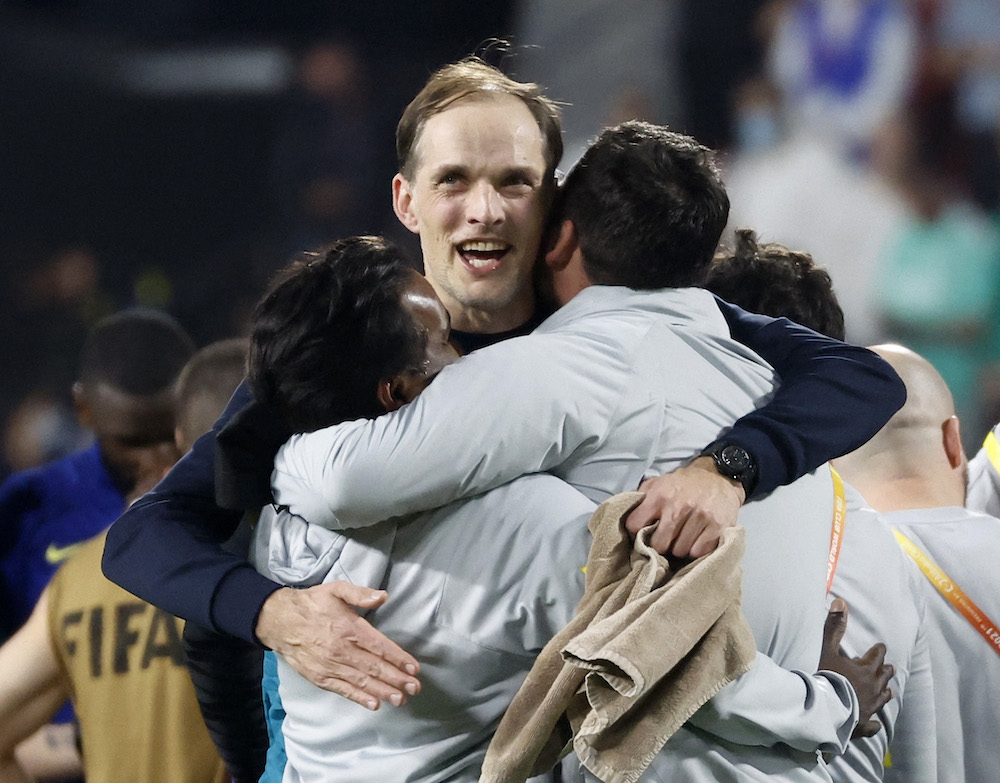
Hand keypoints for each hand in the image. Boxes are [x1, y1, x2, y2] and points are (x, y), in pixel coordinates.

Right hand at [254, 582, 420, 710]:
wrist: (279, 621)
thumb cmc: (312, 604)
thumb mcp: (336, 589)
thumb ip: (360, 593)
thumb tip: (383, 596)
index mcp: (349, 627)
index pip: (379, 646)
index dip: (398, 657)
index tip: (414, 667)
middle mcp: (341, 649)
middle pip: (374, 667)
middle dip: (397, 678)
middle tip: (414, 687)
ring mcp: (330, 665)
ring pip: (361, 681)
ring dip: (383, 691)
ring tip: (400, 699)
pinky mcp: (320, 676)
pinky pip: (343, 689)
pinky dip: (359, 698)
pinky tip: (374, 704)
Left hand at [624, 456, 744, 557]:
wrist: (719, 476)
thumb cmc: (685, 483)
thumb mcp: (660, 482)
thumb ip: (642, 496)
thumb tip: (625, 511)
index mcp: (660, 495)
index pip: (635, 525)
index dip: (637, 532)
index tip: (642, 533)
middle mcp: (679, 506)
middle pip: (659, 544)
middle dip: (660, 545)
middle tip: (666, 540)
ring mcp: (699, 517)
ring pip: (679, 551)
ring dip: (680, 548)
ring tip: (683, 538)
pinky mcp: (717, 527)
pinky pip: (698, 552)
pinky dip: (696, 550)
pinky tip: (696, 540)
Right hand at [818, 598, 893, 738]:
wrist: (825, 710)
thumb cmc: (826, 677)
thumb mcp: (827, 649)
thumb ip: (834, 626)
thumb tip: (841, 602)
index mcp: (866, 669)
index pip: (877, 656)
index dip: (879, 650)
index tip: (881, 647)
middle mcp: (873, 688)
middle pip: (884, 677)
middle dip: (886, 671)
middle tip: (890, 668)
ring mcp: (870, 707)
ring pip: (882, 698)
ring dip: (886, 693)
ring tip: (890, 691)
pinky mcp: (864, 724)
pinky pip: (872, 724)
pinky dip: (874, 723)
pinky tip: (876, 724)